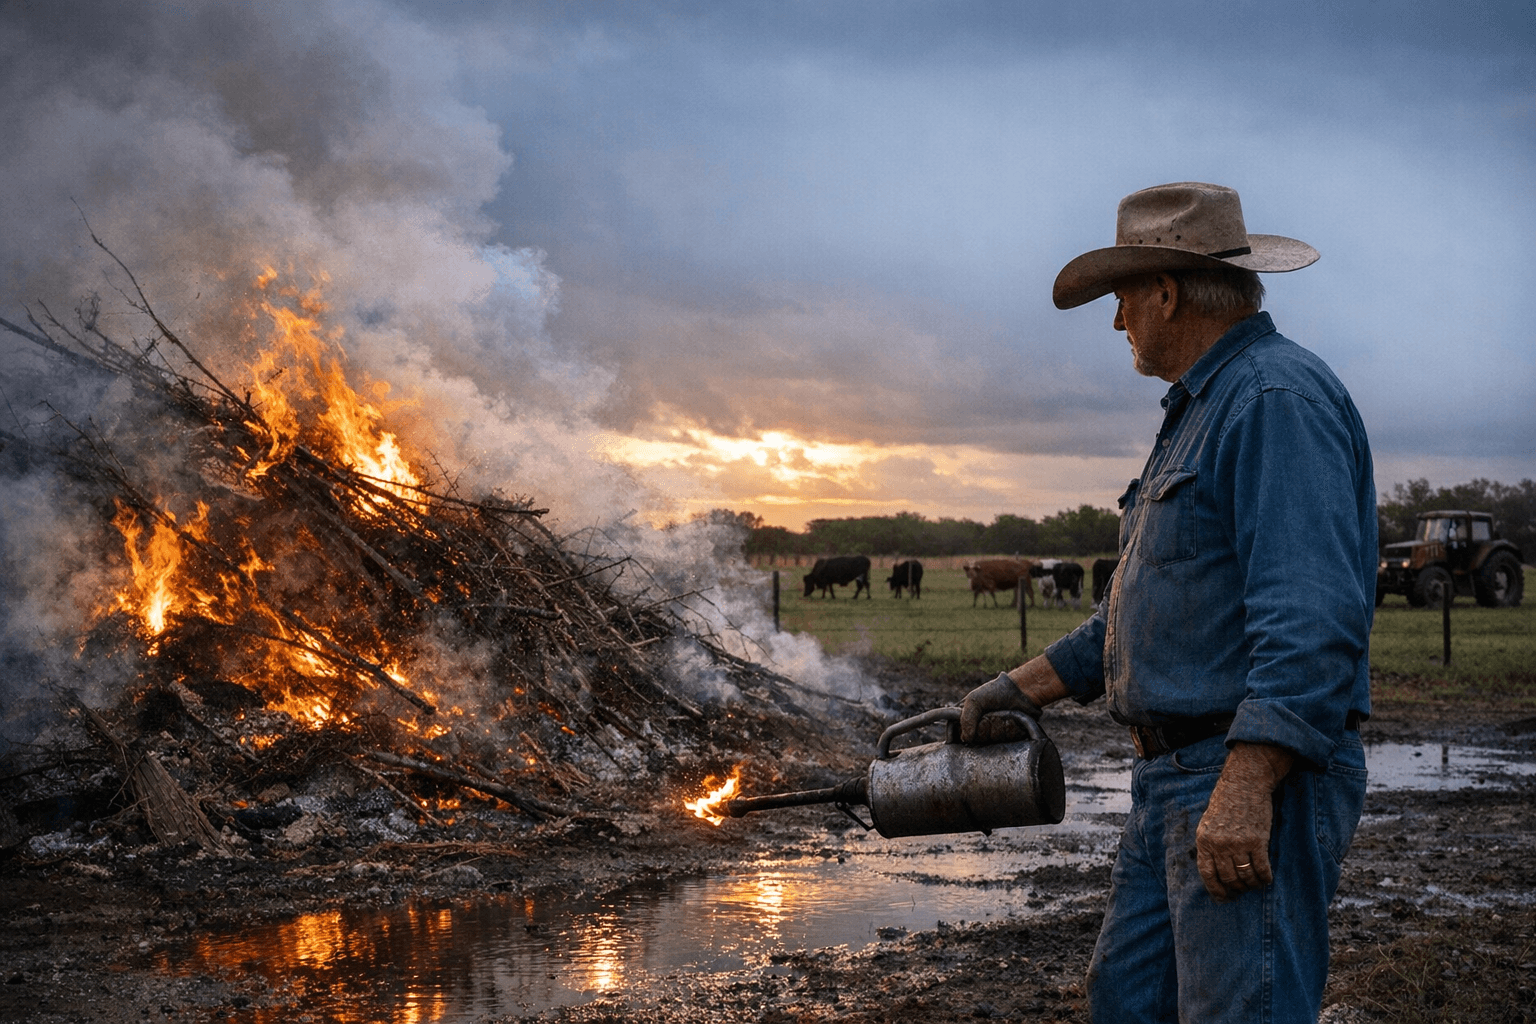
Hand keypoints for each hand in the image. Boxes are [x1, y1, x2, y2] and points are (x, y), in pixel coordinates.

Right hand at [959, 672, 1041, 743]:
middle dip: (986, 727)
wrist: (1020, 690)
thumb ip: (966, 719)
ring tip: (1003, 715)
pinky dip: (1010, 729)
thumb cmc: (995, 692)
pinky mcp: (1011, 736)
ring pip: (994, 740)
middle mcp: (982, 728)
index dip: (970, 731)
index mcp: (970, 720)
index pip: (964, 736)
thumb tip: (966, 739)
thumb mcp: (975, 700)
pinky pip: (1008, 739)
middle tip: (991, 715)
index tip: (978, 721)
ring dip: (999, 727)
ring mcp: (997, 733)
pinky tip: (1012, 720)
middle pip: (979, 740)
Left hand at [1195, 742, 1293, 900]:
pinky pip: (1261, 869)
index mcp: (1204, 840)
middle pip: (1228, 878)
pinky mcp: (1257, 841)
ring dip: (1251, 885)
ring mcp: (1238, 843)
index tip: (1222, 898)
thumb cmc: (1226, 803)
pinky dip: (1265, 878)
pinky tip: (1267, 879)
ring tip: (1254, 885)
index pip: (1207, 873)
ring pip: (1245, 876)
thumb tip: (1214, 870)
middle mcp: (1219, 844)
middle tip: (1242, 891)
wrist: (1244, 783)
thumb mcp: (1208, 822)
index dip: (1215, 889)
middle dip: (1236, 889)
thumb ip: (1209, 845)